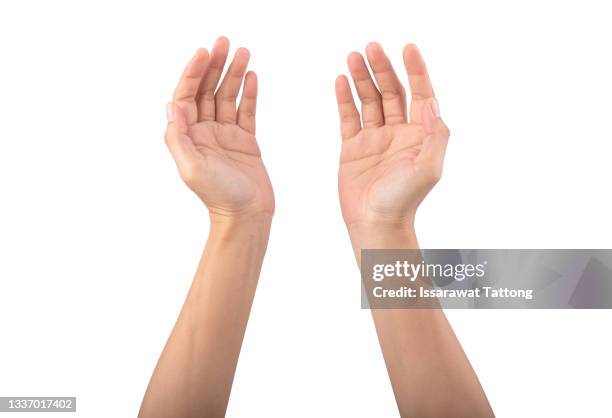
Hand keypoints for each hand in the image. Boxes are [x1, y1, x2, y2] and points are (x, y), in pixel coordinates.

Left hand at [165, 37, 273, 220]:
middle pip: (207, 91)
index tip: (204, 53)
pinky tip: (252, 78)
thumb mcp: (191, 168)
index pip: (187, 95)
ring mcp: (225, 135)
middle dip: (215, 66)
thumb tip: (171, 105)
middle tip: (225, 43)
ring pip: (227, 97)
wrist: (246, 216)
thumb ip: (178, 137)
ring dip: (234, 75)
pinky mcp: (245, 141)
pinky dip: (248, 94)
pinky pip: (246, 112)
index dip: (193, 72)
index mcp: (188, 136)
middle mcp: (204, 132)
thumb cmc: (218, 196)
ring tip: (244, 53)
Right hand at [335, 43, 448, 227]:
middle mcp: (398, 132)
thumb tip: (432, 103)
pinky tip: (342, 82)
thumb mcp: (429, 168)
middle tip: (371, 48)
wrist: (375, 223)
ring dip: (363, 79)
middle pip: (392, 92)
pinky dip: (345, 99)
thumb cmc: (404, 200)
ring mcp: (375, 139)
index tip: (408, 49)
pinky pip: (349, 117)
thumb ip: (435, 135)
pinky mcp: (353, 147)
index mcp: (420, 134)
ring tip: (353, 58)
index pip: (420, 94)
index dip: (415, 70)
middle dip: (382, 69)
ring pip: (369, 101)